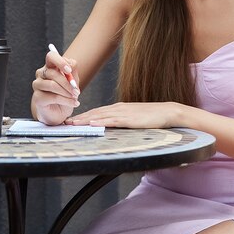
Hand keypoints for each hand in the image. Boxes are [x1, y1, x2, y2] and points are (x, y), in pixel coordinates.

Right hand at [32, 51, 80, 124]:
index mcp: (50, 66)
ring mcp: (37, 85)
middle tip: (77, 91)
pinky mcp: (37, 97)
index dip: (60, 61)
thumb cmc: (66, 94)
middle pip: (53, 73)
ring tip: (75, 98)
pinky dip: (66, 100)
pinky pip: (53, 97)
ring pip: (52, 85)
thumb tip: (71, 65)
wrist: (60, 112)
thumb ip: (72, 72)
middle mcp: (41, 73)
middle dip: (68, 83)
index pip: (51, 56)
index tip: (69, 70)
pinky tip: (73, 103)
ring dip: (67, 92)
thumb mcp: (73, 82)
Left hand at [65, 101, 181, 128]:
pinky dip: (102, 122)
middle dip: (80, 118)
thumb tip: (111, 126)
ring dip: (86, 120)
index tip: (72, 120)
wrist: (167, 112)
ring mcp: (124, 113)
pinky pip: (113, 120)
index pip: (97, 112)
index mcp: (119, 107)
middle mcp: (118, 108)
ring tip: (74, 123)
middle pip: (95, 113)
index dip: (84, 116)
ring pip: (101, 116)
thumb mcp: (133, 117)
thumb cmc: (152, 116)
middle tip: (66, 123)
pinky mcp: (130, 119)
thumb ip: (122, 120)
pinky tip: (93, 124)